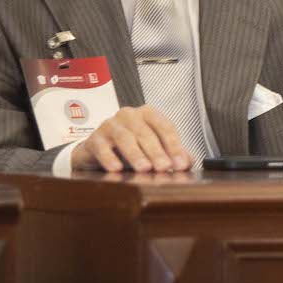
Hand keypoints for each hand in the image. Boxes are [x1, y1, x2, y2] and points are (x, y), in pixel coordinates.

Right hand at [73, 104, 193, 173]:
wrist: (98, 151)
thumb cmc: (131, 147)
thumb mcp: (153, 148)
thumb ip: (172, 153)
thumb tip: (188, 162)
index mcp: (149, 114)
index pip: (165, 128)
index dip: (175, 147)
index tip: (181, 164)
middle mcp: (130, 115)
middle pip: (146, 133)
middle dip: (157, 152)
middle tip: (164, 167)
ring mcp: (110, 125)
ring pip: (125, 138)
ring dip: (136, 154)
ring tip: (144, 169)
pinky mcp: (94, 139)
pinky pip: (102, 148)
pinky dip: (109, 158)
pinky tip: (116, 169)